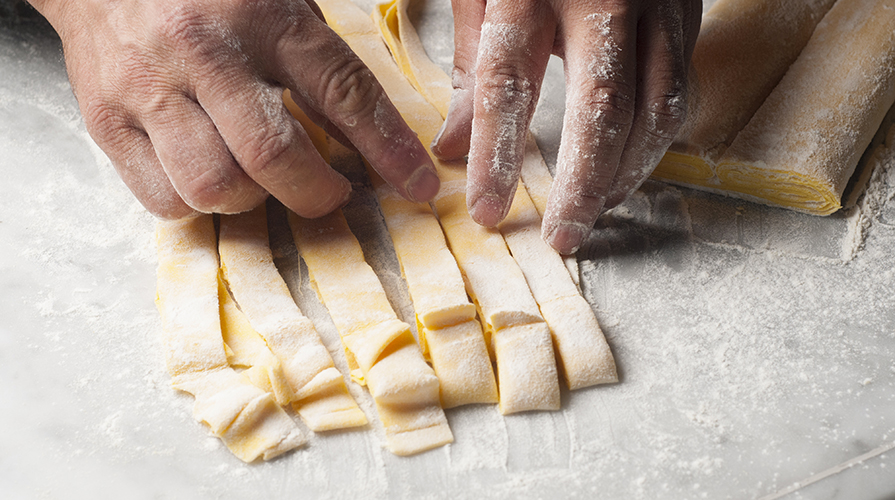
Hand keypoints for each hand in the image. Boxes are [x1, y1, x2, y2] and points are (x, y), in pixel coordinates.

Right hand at [28, 0, 439, 218]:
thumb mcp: (276, 5)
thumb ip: (317, 65)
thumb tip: (367, 140)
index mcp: (261, 14)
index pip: (342, 90)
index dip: (388, 146)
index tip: (417, 183)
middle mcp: (204, 52)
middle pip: (271, 156)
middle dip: (315, 193)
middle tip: (330, 192)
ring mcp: (148, 89)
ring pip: (213, 186)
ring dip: (251, 200)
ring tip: (257, 179)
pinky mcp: (106, 121)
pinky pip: (163, 198)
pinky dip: (197, 205)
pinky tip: (208, 175)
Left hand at [432, 0, 700, 252]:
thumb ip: (468, 63)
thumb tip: (450, 148)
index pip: (508, 83)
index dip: (497, 153)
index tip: (489, 210)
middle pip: (600, 108)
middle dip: (582, 183)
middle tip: (562, 238)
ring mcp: (655, 6)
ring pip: (655, 108)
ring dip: (624, 172)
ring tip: (591, 212)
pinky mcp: (687, 15)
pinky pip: (679, 93)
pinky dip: (656, 143)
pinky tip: (626, 171)